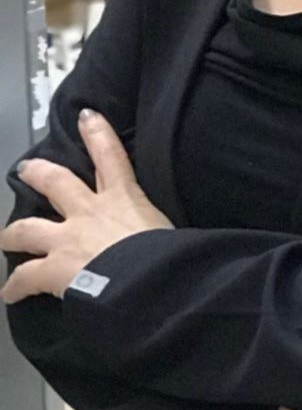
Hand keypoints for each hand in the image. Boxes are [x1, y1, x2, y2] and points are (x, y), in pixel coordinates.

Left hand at [2, 110, 172, 302]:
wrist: (146, 280)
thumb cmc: (169, 255)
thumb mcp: (170, 231)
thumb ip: (160, 230)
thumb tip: (175, 242)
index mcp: (124, 199)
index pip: (111, 158)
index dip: (98, 134)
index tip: (86, 115)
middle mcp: (88, 212)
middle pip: (57, 184)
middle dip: (39, 174)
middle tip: (26, 169)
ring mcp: (65, 239)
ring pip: (27, 229)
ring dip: (11, 234)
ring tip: (4, 237)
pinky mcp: (52, 269)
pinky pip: (25, 277)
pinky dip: (14, 286)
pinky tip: (7, 293)